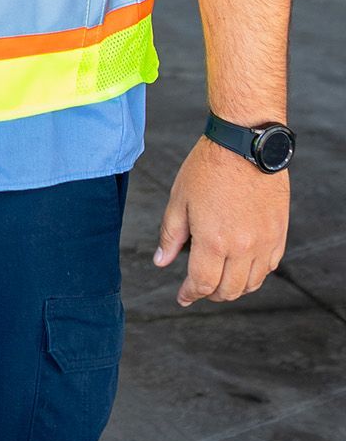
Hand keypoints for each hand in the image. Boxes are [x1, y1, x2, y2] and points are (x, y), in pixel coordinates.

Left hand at [154, 138, 288, 304]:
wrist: (245, 144)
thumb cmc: (208, 167)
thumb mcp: (179, 199)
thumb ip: (171, 235)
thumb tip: (162, 262)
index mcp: (213, 241)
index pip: (202, 284)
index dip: (190, 294)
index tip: (183, 297)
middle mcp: (242, 248)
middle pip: (229, 290)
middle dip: (211, 294)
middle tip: (200, 288)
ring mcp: (264, 242)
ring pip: (252, 284)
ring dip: (234, 288)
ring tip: (221, 280)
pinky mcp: (279, 233)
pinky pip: (269, 266)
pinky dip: (256, 274)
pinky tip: (244, 266)